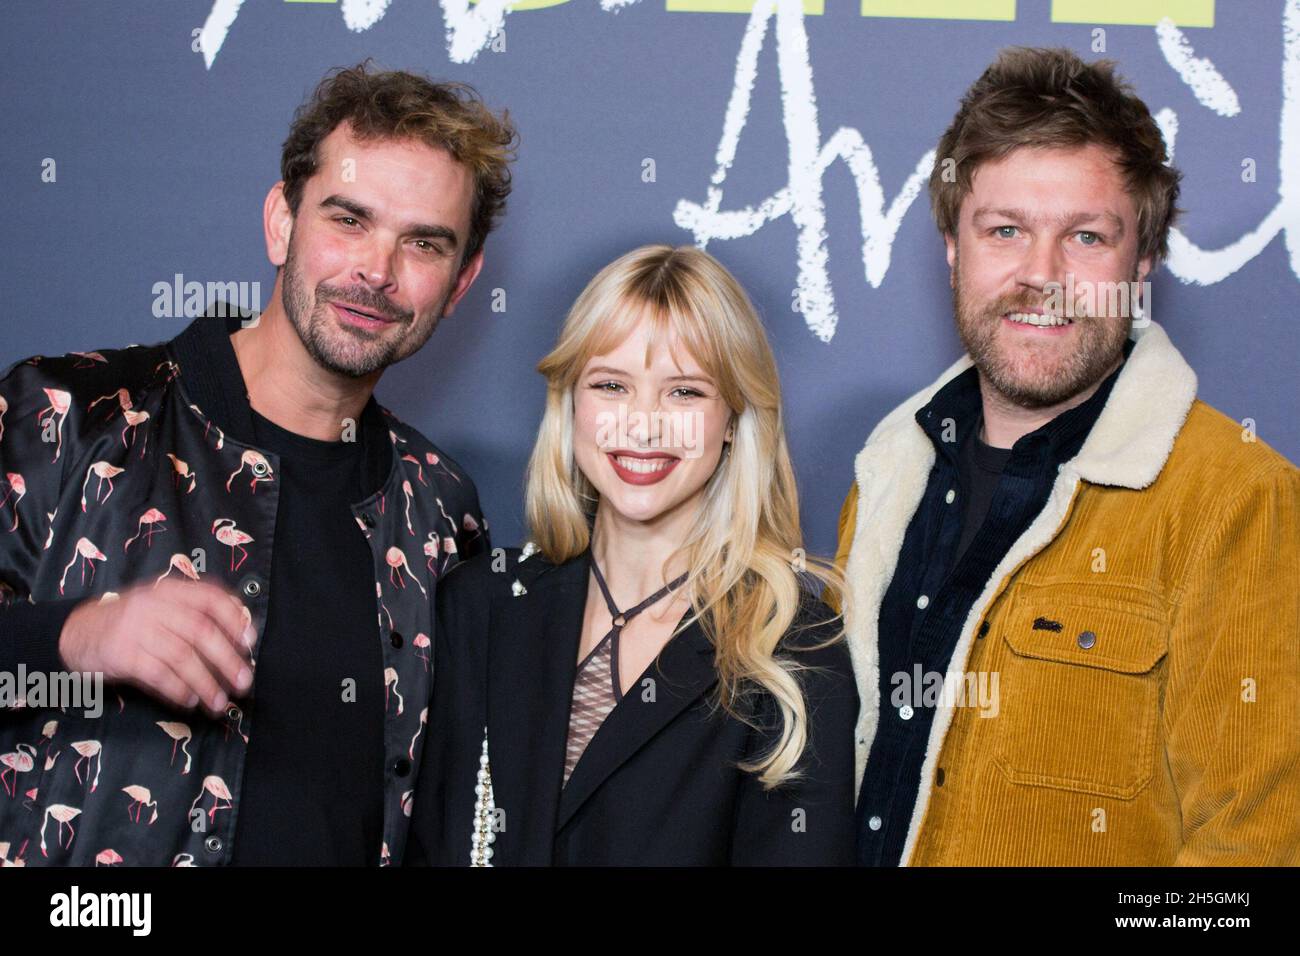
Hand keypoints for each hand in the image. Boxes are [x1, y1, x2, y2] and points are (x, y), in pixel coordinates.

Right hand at [58, 578, 255, 716]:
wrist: (77, 633)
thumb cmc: (131, 623)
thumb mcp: (161, 608)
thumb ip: (195, 614)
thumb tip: (241, 638)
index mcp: (170, 591)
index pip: (211, 598)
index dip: (234, 619)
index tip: (250, 642)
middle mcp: (154, 605)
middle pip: (200, 630)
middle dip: (227, 659)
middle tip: (243, 682)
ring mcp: (136, 628)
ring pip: (181, 655)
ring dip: (206, 682)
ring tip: (219, 702)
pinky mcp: (120, 653)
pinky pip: (157, 673)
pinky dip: (178, 689)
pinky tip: (190, 700)